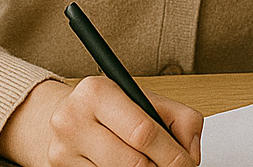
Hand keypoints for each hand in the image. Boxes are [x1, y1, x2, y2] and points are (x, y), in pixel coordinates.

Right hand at [0, 77, 201, 166]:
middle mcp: (73, 119)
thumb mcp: (146, 100)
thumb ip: (180, 118)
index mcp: (97, 92)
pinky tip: (125, 166)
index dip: (171, 155)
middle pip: (132, 162)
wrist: (68, 118)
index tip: (185, 163)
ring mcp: (62, 151)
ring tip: (149, 164)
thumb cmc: (112, 109)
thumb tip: (190, 152)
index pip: (143, 132)